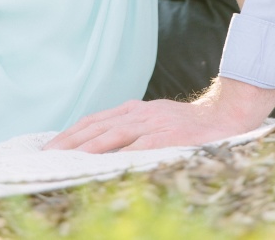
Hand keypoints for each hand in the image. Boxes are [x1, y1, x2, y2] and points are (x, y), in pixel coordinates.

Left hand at [45, 78, 274, 152]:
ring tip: (66, 159)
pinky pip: (140, 146)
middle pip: (96, 127)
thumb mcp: (156, 122)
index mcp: (134, 110)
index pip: (94, 121)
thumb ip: (132, 131)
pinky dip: (121, 154)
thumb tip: (104, 147)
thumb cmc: (189, 124)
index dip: (70, 134)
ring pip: (112, 134)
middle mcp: (140, 114)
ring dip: (87, 148)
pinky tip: (105, 163)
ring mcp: (154, 124)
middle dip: (69, 142)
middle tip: (46, 156)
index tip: (49, 148)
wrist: (228, 115)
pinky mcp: (169, 136)